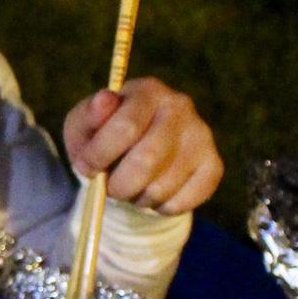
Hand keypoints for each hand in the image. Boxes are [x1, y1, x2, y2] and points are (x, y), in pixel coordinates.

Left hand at [60, 79, 222, 215]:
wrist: (134, 154)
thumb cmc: (103, 137)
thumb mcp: (84, 126)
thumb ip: (88, 116)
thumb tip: (104, 100)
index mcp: (147, 90)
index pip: (126, 128)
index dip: (99, 156)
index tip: (87, 167)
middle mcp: (180, 106)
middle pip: (147, 160)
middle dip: (118, 185)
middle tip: (109, 188)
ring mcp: (201, 136)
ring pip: (162, 187)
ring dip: (137, 198)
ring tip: (131, 188)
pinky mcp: (213, 166)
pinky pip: (181, 203)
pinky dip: (159, 208)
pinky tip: (153, 193)